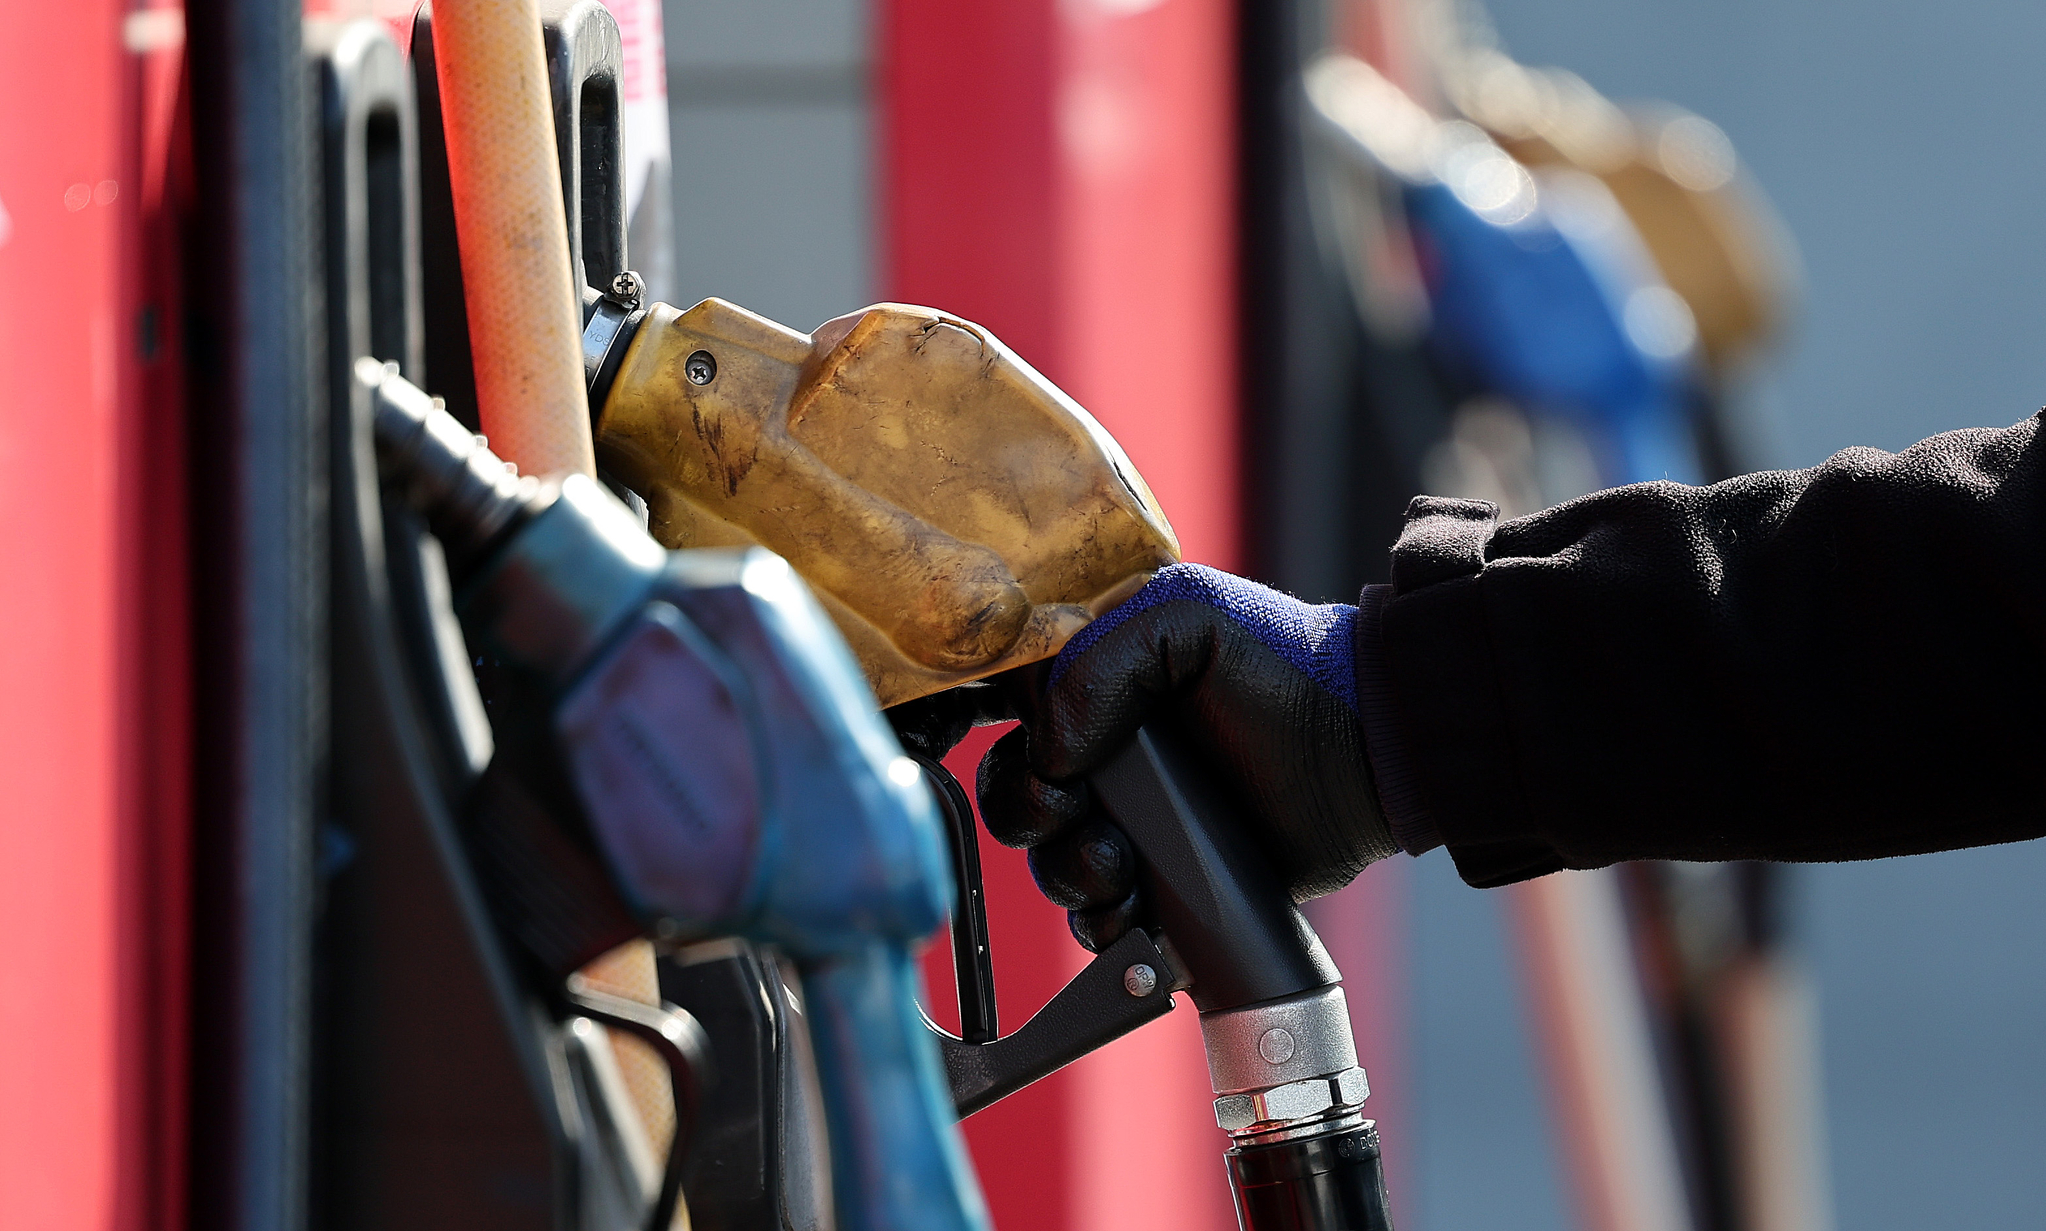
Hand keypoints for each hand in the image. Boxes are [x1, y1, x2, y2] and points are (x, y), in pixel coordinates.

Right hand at [974, 564, 1395, 950]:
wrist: (1369, 753)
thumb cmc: (1288, 666)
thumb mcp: (1189, 620)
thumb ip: (1100, 663)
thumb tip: (1047, 750)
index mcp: (1098, 687)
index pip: (1012, 721)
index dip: (1013, 751)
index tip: (1051, 768)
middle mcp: (1108, 756)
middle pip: (1019, 800)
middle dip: (1034, 818)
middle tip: (1081, 816)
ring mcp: (1137, 823)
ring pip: (1053, 865)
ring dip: (1071, 874)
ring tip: (1123, 868)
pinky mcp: (1168, 885)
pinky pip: (1104, 920)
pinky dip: (1105, 925)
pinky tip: (1136, 913)